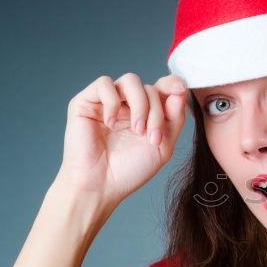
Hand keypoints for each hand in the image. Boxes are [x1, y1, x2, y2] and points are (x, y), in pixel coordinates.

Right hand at [55, 73, 189, 206]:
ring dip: (140, 105)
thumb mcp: (163, 145)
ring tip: (137, 131)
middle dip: (156, 112)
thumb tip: (181, 88)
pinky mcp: (85, 101)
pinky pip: (104, 83)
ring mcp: (107, 102)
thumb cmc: (129, 170)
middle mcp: (127, 105)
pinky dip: (112, 102)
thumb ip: (174, 117)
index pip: (162, 87)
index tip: (180, 89)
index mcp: (146, 113)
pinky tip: (110, 124)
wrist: (101, 186)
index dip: (172, 84)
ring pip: (130, 81)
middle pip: (150, 88)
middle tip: (152, 137)